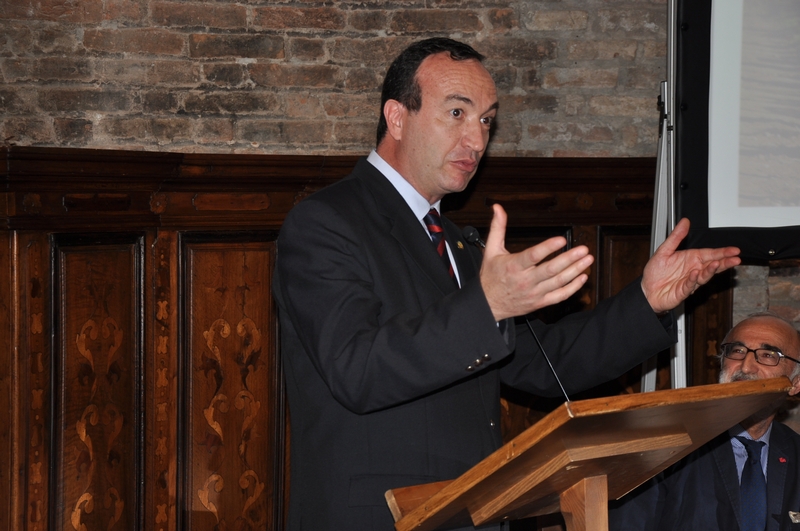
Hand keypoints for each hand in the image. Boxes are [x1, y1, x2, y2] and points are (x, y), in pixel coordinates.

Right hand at [480, 204, 594, 320]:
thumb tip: (497, 208)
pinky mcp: (540, 302)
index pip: (533, 256)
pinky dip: (573, 287)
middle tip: (584, 249)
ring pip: (558, 282)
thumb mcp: (491, 251)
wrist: (488, 305)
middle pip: (551, 270)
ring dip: (575, 270)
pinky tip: (582, 277)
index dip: (548, 247)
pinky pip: (560, 296)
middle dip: (569, 259)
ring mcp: (534, 293)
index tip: (562, 239)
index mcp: (513, 266)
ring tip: (587, 260)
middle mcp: (525, 281)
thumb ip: (497, 228)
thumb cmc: (490, 277)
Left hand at [641, 218, 740, 312]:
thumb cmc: (656, 272)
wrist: (646, 290)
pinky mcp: (682, 291)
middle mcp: (693, 270)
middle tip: (735, 259)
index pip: (710, 254)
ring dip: (711, 270)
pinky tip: (695, 273)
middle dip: (724, 262)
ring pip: (704, 276)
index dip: (723, 252)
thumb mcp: (664, 250)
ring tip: (717, 264)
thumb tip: (685, 222)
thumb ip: (676, 237)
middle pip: (712, 265)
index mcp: (691, 259)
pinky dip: (692, 280)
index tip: (734, 250)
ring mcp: (690, 281)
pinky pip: (689, 285)